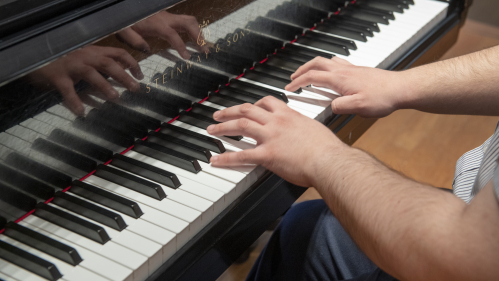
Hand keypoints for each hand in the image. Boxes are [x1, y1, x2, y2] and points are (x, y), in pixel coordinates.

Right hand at [29, 45, 142, 115]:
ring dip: (104, 85)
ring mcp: (70, 65)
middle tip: (135, 88)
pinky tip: (81, 112)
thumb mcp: (83, 57)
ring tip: (115, 97)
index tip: (141, 75)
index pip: (117, 53)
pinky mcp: (57, 75)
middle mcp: (83, 56)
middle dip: (124, 75)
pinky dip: (75, 101)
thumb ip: (100, 66)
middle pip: (108, 63)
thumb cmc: (62, 58)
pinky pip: (67, 89)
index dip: (131, 63)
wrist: (33, 53)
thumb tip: (121, 79)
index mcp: (92, 51)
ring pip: (91, 73)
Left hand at [117, 11, 204, 58]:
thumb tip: (147, 50)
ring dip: (198, 32)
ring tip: (203, 46)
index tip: (187, 57)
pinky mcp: (168, 17)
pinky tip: (195, 40)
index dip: (181, 46)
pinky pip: (185, 21)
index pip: (172, 35)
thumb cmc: (124, 20)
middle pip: (188, 23)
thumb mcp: (124, 31)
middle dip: (198, 36)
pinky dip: (193, 29)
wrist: (124, 6)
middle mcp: (166, 18)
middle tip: (205, 51)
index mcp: (156, 24)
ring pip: (189, 20)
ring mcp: (168, 16)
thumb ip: (135, 41)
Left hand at [207, 96, 346, 186]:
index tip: (246, 107)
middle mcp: (277, 122)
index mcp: (289, 115)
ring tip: (212, 130)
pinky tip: (216, 160)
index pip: (266, 102)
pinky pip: (242, 155)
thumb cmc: (327, 149)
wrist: (329, 160)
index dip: (253, 104)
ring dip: (223, 127)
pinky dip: (226, 158)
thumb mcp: (315, 129)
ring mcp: (270, 137)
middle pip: (247, 111)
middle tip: (218, 114)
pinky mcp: (267, 155)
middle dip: (230, 111)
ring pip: (240, 126)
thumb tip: (303, 134)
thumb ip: (303, 129)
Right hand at [285, 56, 407, 117]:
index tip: (289, 88)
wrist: (401, 89)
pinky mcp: (358, 70)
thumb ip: (341, 107)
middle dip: (301, 70)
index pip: (312, 77)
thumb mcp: (359, 107)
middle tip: (292, 78)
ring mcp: (351, 69)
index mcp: (340, 79)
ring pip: (325, 61)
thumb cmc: (383, 98)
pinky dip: (327, 65)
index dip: (298, 83)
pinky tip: (330, 71)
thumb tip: (331, 106)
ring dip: (312, 66)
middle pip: (315, 64)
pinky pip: (337, 63)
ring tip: (307, 73)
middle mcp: (343, 71)